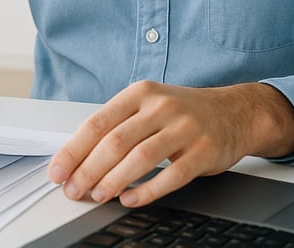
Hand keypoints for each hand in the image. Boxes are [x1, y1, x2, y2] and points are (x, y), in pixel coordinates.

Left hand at [48, 81, 293, 206]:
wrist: (235, 112)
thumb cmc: (183, 112)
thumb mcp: (148, 105)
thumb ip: (118, 125)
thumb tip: (78, 157)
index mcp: (140, 93)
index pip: (97, 122)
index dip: (74, 150)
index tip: (58, 171)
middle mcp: (161, 107)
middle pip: (115, 142)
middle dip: (88, 170)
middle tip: (74, 190)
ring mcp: (184, 128)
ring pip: (140, 158)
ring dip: (113, 181)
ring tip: (97, 196)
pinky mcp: (203, 151)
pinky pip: (171, 176)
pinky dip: (147, 191)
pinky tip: (130, 200)